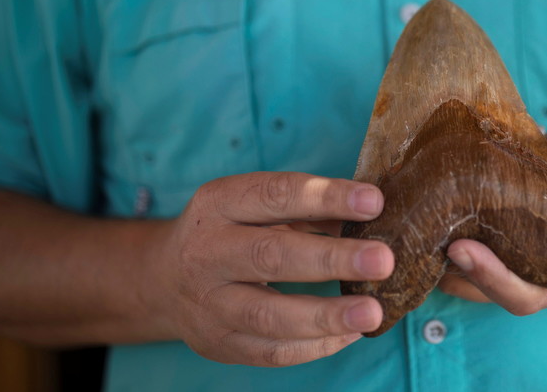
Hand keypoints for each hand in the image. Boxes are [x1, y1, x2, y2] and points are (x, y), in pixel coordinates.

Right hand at [142, 172, 394, 365]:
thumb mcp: (256, 204)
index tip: (374, 202)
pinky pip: (271, 351)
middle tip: (382, 260)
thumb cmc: (231, 230)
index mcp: (219, 203)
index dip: (326, 197)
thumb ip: (309, 209)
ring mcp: (209, 302)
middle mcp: (207, 251)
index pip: (276, 195)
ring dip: (326, 315)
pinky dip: (316, 345)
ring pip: (268, 315)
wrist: (164, 276)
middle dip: (331, 259)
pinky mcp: (218, 343)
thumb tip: (373, 217)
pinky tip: (351, 333)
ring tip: (372, 311)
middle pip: (270, 256)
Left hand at [437, 125, 546, 314]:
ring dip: (444, 255)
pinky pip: (483, 257)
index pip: (524, 293)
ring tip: (416, 214)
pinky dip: (456, 238)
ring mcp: (531, 276)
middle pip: (485, 293)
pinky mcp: (521, 258)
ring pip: (476, 280)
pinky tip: (432, 206)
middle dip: (449, 266)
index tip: (460, 248)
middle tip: (421, 227)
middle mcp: (545, 285)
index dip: (488, 275)